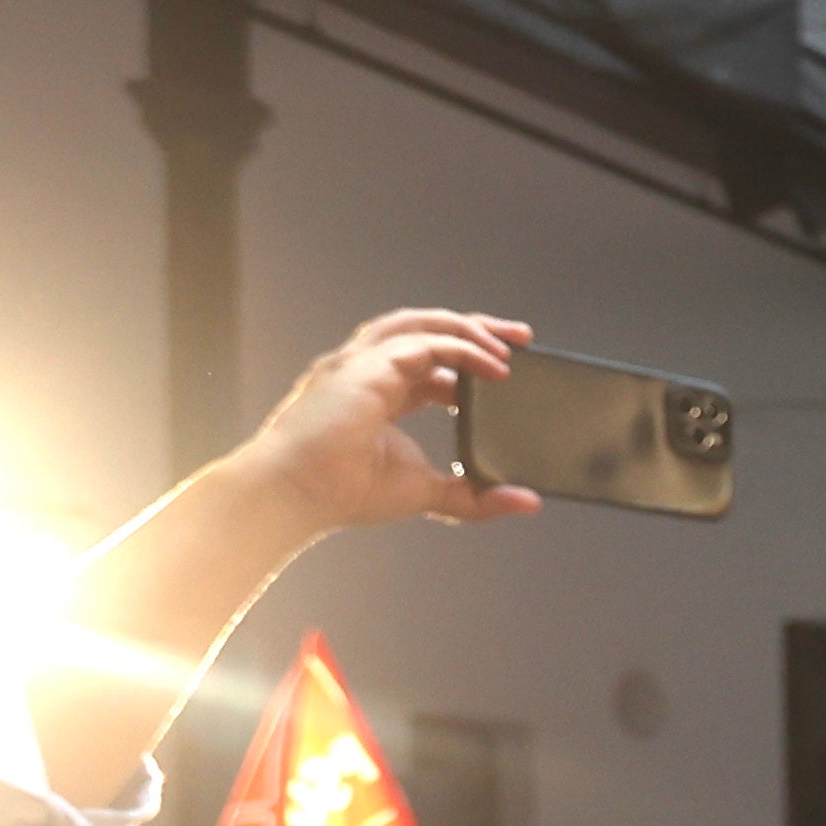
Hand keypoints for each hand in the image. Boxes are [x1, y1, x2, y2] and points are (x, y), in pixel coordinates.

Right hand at [221, 311, 539, 541]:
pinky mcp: (367, 364)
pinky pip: (425, 343)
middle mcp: (368, 369)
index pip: (428, 362)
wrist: (298, 491)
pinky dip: (463, 348)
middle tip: (520, 340)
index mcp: (378, 393)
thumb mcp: (427, 492)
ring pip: (422, 323)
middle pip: (427, 330)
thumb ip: (476, 495)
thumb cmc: (344, 490)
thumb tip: (527, 501)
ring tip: (511, 343)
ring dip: (470, 328)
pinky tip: (493, 364)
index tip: (506, 373)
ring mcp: (363, 361)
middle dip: (476, 329)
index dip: (468, 363)